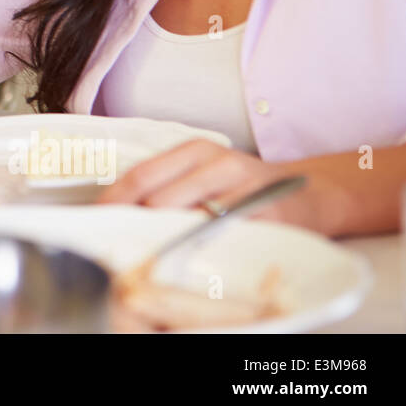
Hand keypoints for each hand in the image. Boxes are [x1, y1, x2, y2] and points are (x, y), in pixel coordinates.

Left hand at [97, 139, 348, 235]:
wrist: (308, 193)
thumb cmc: (243, 187)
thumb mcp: (204, 174)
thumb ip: (168, 185)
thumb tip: (122, 212)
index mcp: (196, 150)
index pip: (142, 174)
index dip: (115, 199)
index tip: (97, 218)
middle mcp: (218, 163)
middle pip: (159, 197)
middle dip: (137, 224)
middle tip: (123, 242)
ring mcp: (244, 187)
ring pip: (188, 217)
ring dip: (166, 238)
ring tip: (154, 250)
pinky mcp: (267, 213)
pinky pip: (224, 233)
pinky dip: (202, 246)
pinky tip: (193, 254)